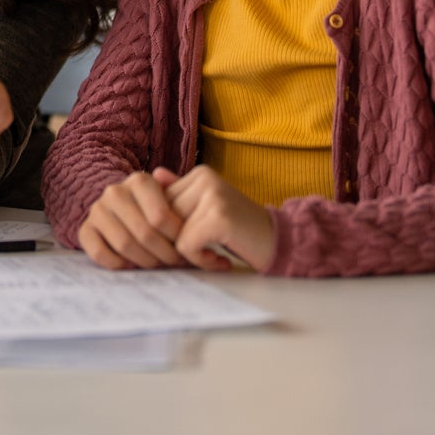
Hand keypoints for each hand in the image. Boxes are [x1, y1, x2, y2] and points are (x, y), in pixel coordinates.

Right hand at [76, 170, 188, 269]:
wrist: (125, 210)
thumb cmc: (158, 208)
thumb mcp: (172, 198)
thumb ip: (182, 198)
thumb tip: (178, 196)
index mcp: (139, 181)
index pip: (161, 216)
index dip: (177, 238)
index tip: (187, 246)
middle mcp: (115, 191)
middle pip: (144, 233)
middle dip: (165, 253)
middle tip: (176, 262)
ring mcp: (97, 210)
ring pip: (124, 244)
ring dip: (145, 261)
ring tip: (158, 264)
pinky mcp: (85, 229)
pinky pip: (100, 253)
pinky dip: (119, 264)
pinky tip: (132, 264)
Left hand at [154, 166, 275, 271]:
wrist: (280, 244)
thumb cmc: (240, 231)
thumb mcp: (208, 209)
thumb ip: (182, 193)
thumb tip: (154, 175)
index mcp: (199, 174)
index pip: (159, 203)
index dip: (171, 230)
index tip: (195, 241)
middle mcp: (204, 178)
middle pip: (162, 217)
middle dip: (177, 242)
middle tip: (204, 252)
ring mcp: (212, 195)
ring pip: (171, 232)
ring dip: (190, 253)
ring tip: (213, 255)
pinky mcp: (218, 217)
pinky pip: (186, 245)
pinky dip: (200, 260)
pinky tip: (220, 260)